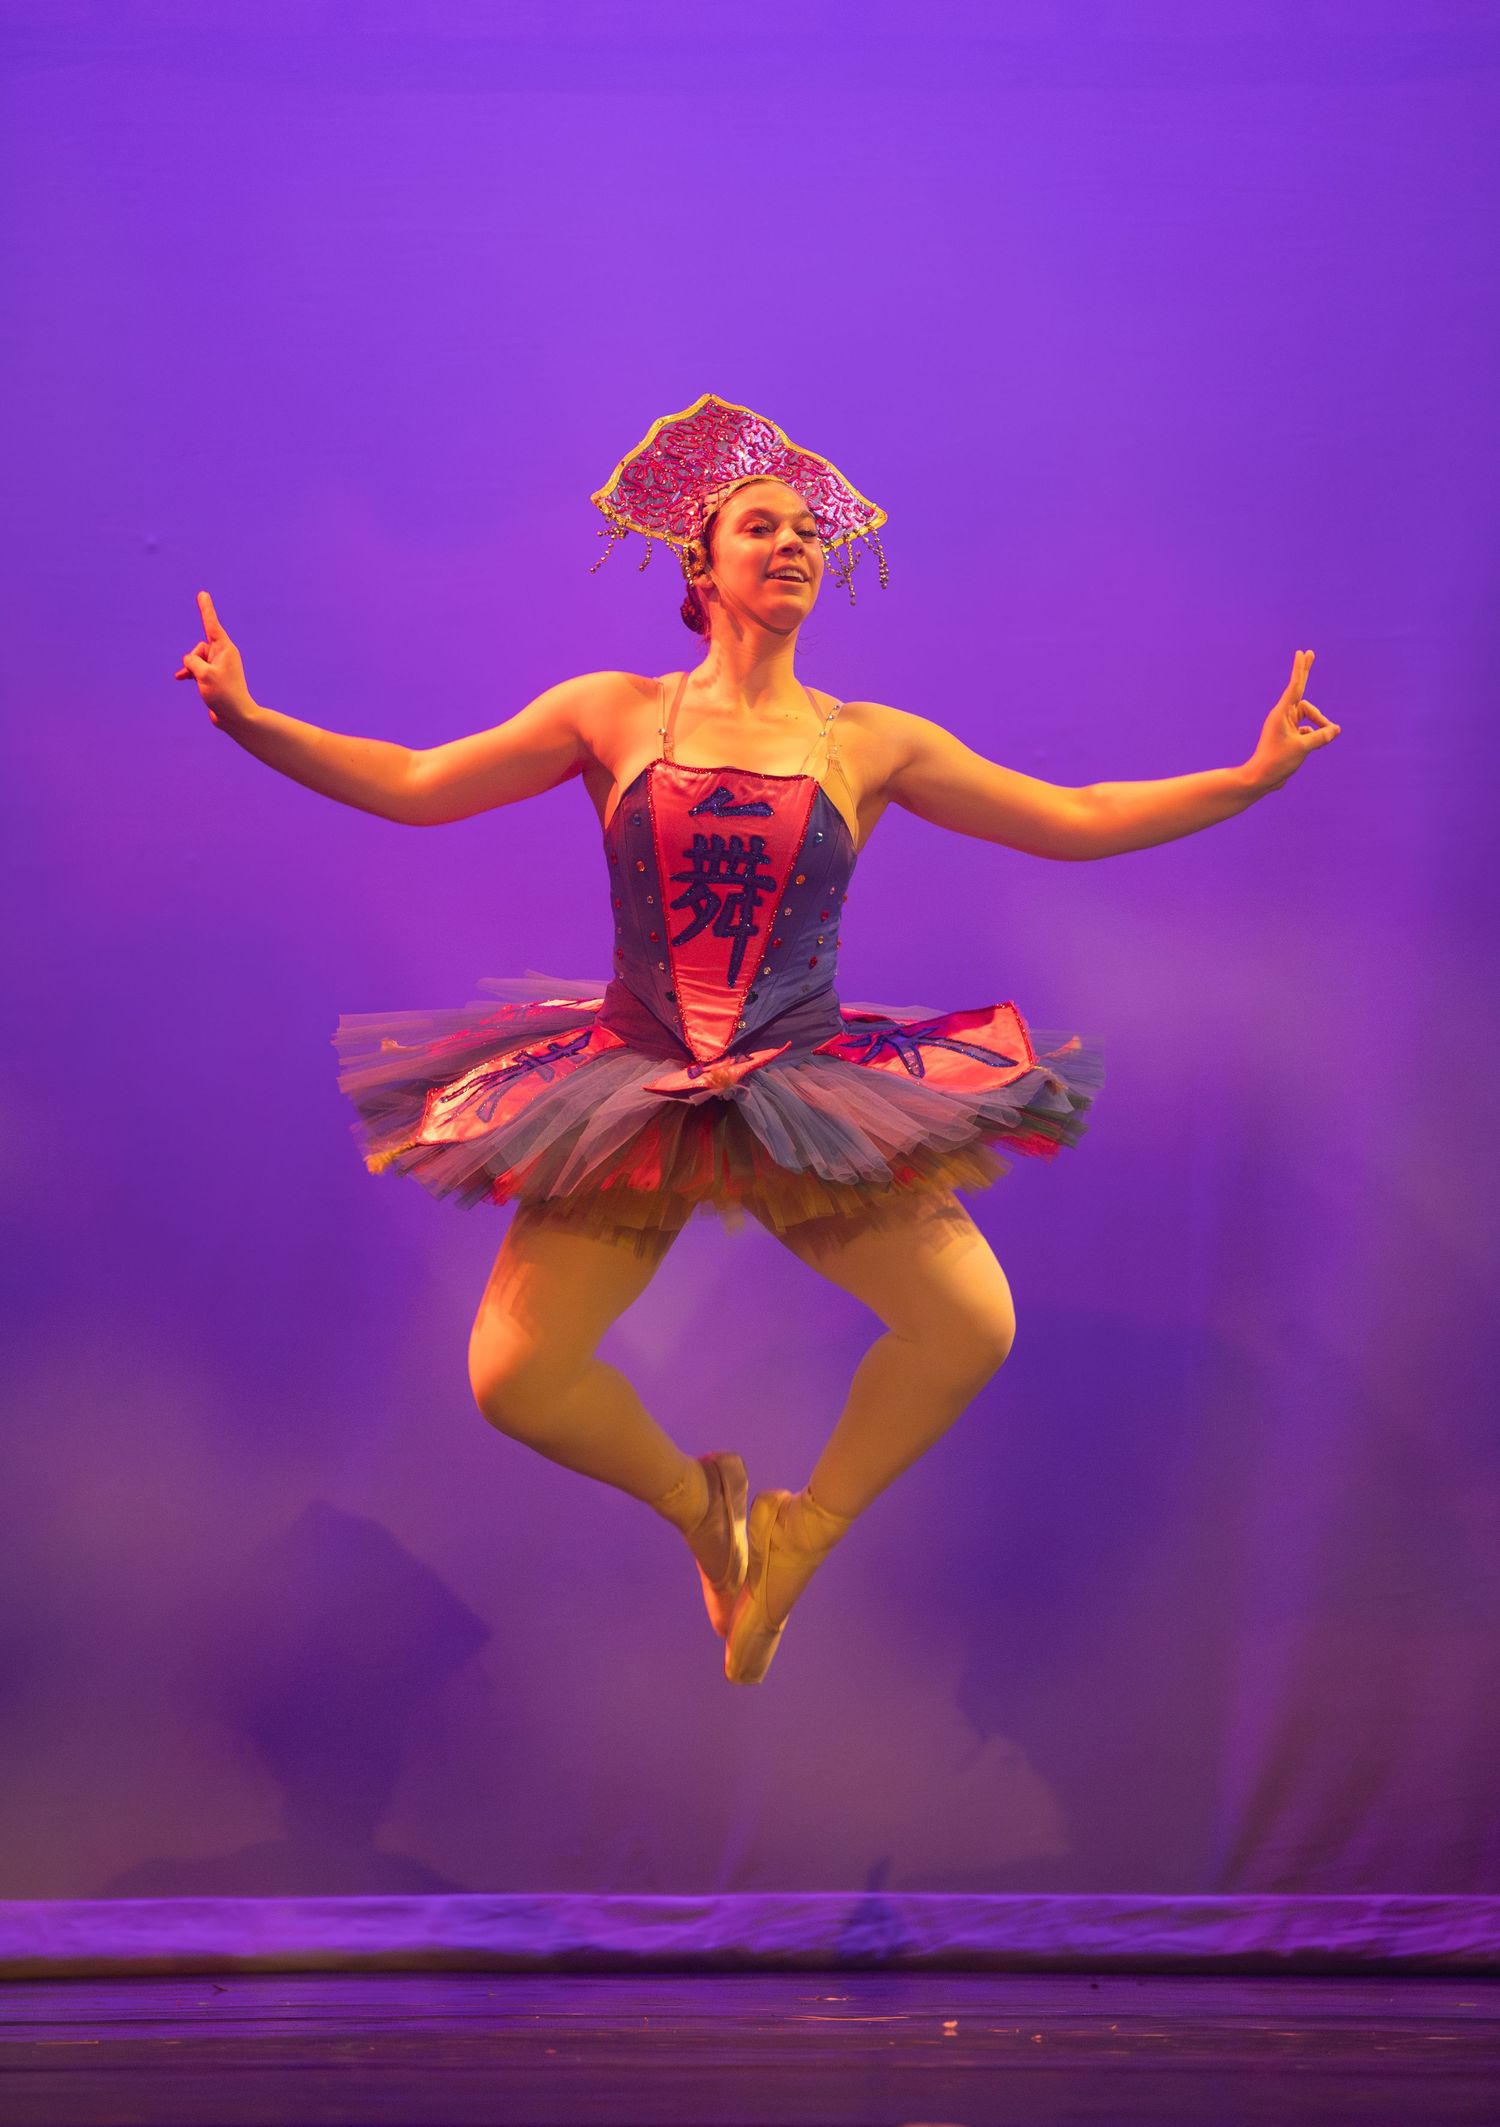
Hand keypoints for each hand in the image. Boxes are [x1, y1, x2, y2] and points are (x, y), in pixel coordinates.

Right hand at [174, 590, 252, 728]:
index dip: (205, 608)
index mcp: (226, 649)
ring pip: (196, 659)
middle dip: (194, 659)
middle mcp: (224, 655)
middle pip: (200, 647)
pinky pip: (197, 668)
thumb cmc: (224, 695)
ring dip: (191, 669)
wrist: (236, 717)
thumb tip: (188, 662)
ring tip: (199, 684)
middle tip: (204, 677)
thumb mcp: (203, 675)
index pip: (212, 624)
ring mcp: (219, 666)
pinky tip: (180, 678)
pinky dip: (190, 673)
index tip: (202, 594)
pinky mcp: (214, 676)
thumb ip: (192, 662)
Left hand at [1247, 649, 1339, 792]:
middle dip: (1305, 673)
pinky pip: (1308, 731)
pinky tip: (1311, 748)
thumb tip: (1335, 729)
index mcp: (1282, 714)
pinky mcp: (1290, 736)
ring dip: (1319, 725)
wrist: (1262, 779)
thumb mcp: (1304, 748)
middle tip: (1310, 652)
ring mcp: (1286, 726)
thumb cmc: (1278, 762)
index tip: (1303, 653)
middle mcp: (1283, 716)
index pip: (1295, 686)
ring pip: (1310, 718)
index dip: (1300, 669)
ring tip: (1326, 737)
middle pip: (1301, 693)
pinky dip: (1314, 737)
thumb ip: (1322, 736)